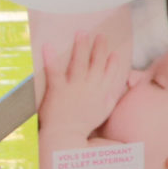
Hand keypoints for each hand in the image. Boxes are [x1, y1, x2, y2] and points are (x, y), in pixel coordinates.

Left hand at [40, 29, 128, 147]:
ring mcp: (75, 87)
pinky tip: (48, 47)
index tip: (115, 53)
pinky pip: (54, 71)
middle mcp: (91, 86)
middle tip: (100, 35)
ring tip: (82, 33)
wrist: (66, 135)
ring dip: (81, 46)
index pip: (111, 74)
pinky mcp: (58, 89)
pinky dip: (51, 58)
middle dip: (99, 47)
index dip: (114, 62)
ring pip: (79, 62)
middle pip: (97, 63)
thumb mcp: (104, 111)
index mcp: (101, 93)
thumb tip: (119, 86)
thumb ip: (111, 96)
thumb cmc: (84, 125)